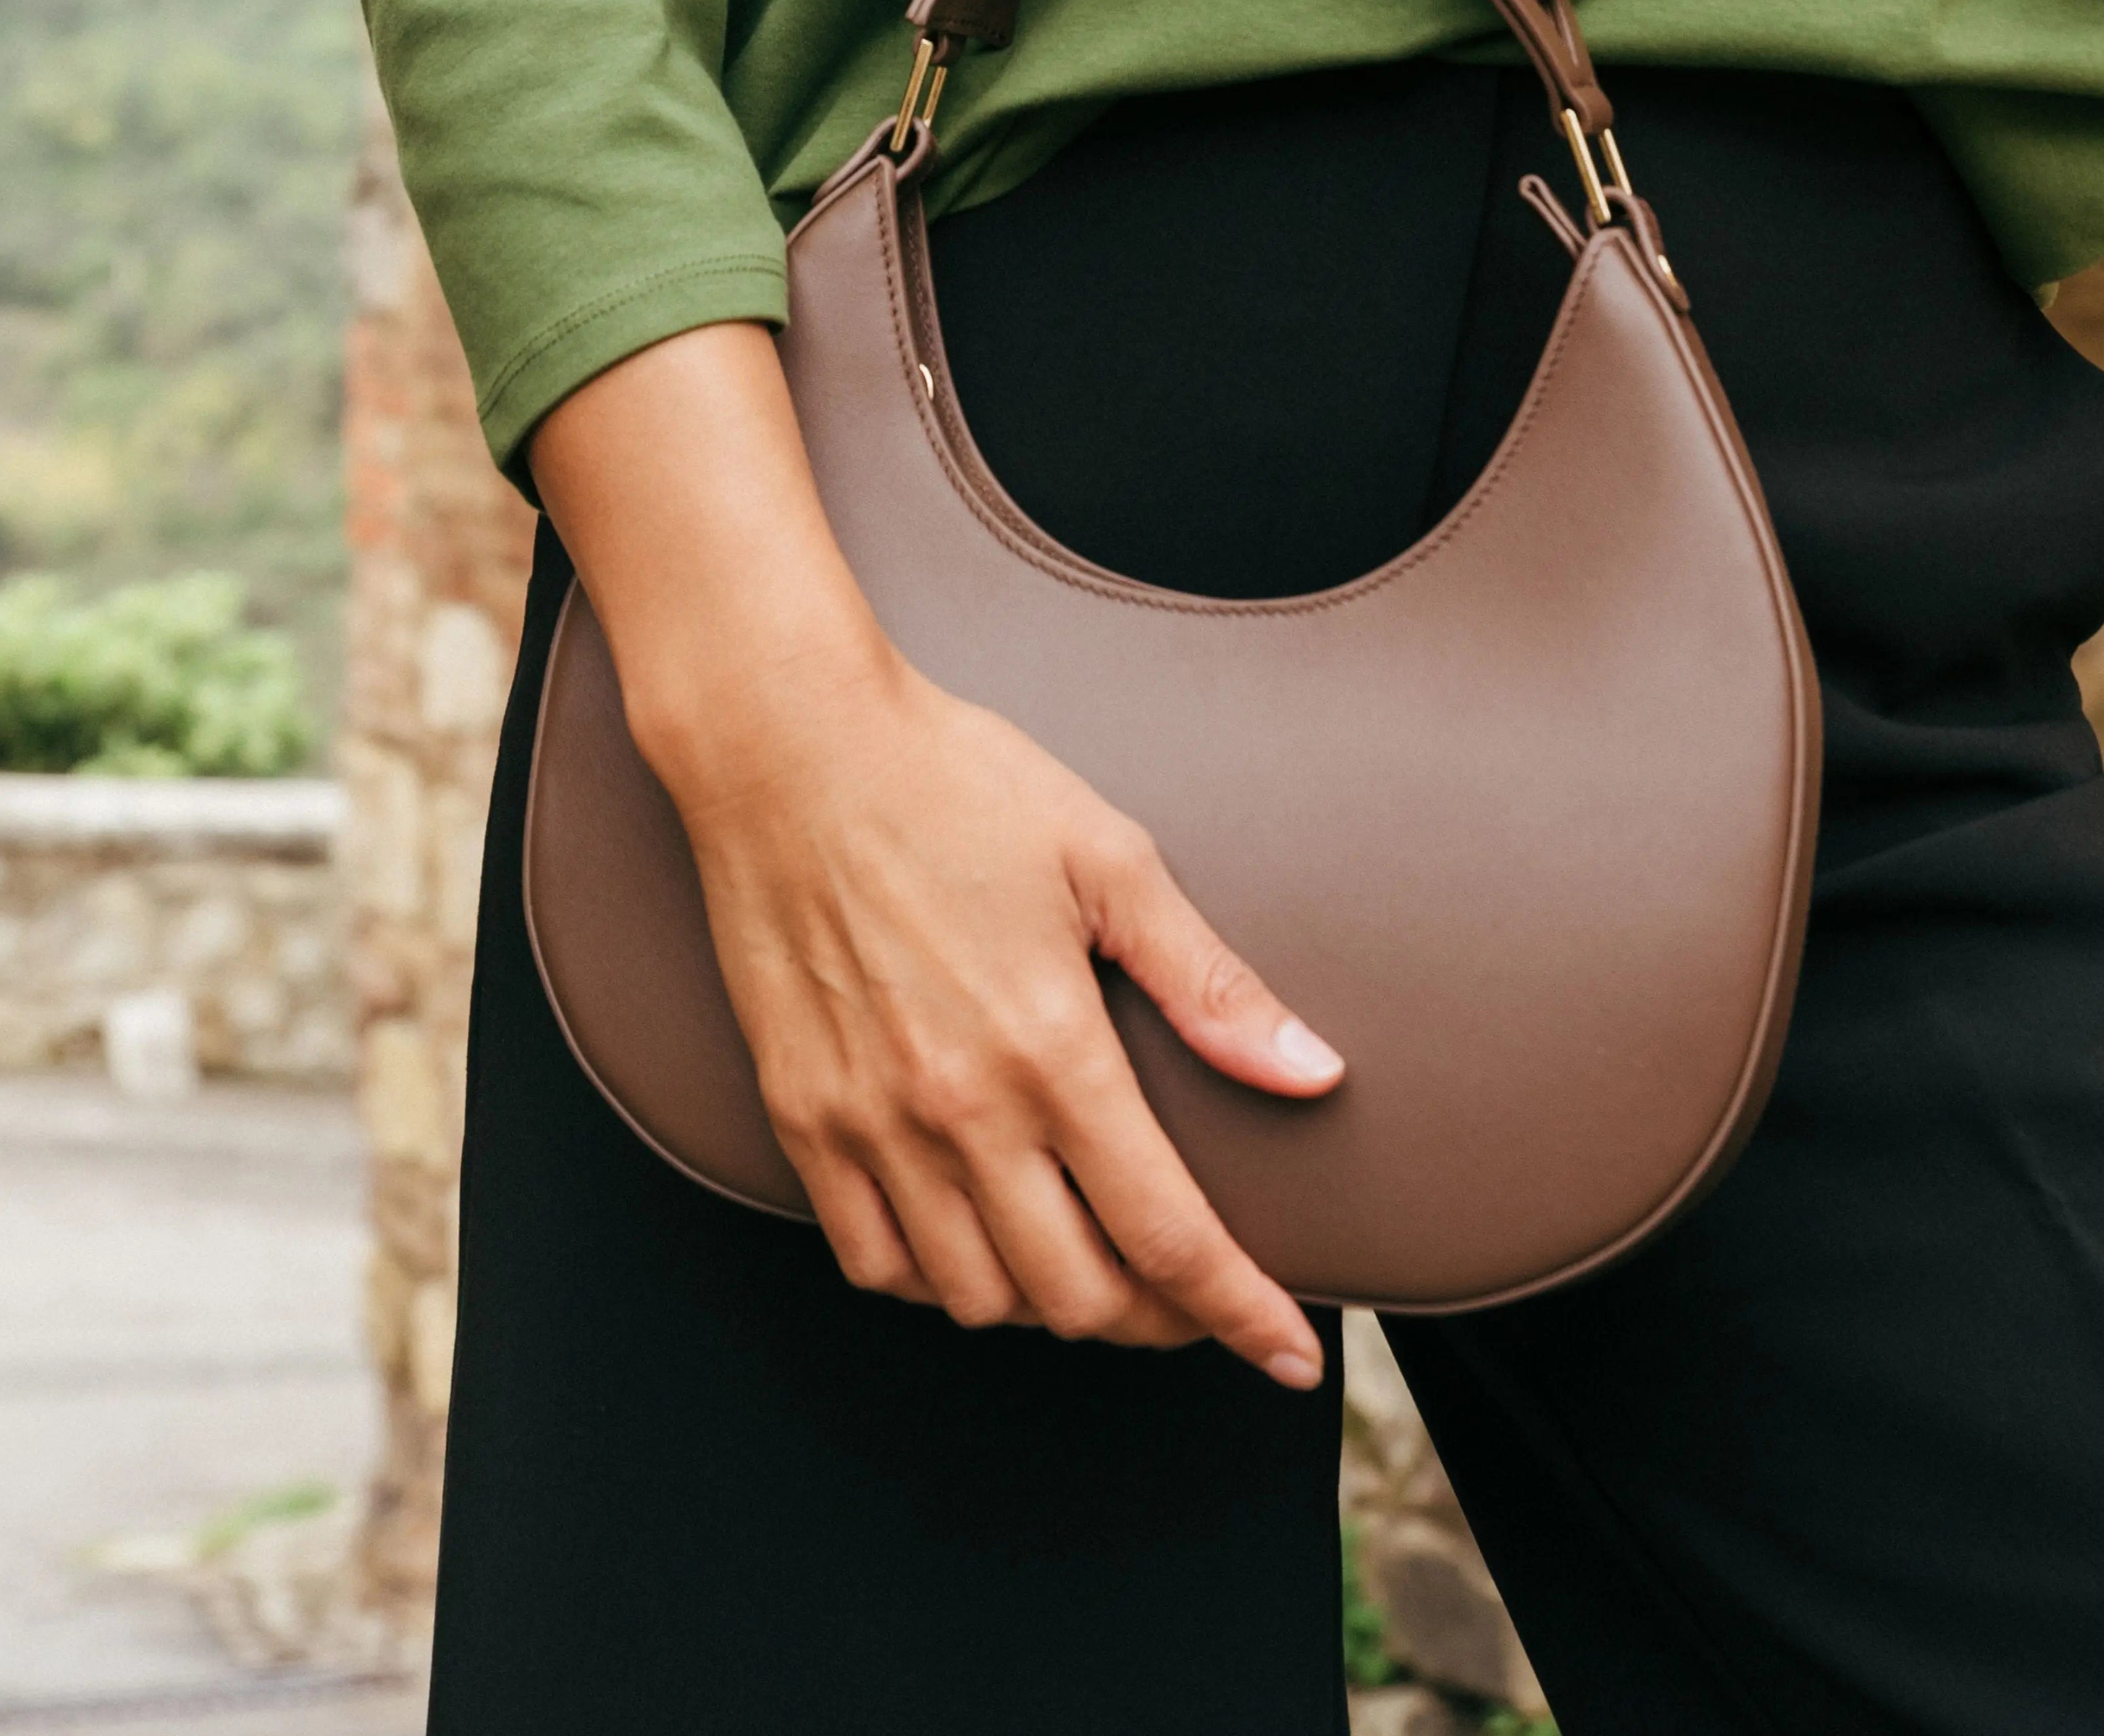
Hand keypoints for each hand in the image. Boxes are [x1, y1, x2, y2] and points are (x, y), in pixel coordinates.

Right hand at [660, 624, 1341, 1380]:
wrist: (787, 745)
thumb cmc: (954, 782)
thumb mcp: (1109, 859)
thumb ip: (1211, 984)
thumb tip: (1316, 1075)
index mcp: (1052, 1050)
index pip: (1170, 1239)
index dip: (1243, 1316)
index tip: (1293, 1357)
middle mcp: (959, 1111)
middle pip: (1077, 1296)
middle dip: (1157, 1316)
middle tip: (1191, 1286)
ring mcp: (869, 1123)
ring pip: (975, 1296)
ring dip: (1050, 1301)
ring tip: (1089, 1258)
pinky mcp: (802, 1115)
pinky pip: (872, 1259)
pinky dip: (936, 1278)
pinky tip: (974, 1236)